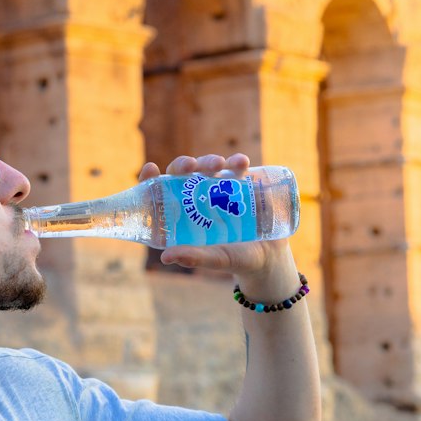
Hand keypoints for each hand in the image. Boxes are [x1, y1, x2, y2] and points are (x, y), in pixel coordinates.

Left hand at [138, 154, 293, 281]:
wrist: (270, 256)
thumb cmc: (237, 260)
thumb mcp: (216, 259)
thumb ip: (195, 257)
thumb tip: (165, 257)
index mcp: (183, 216)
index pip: (160, 194)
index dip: (151, 179)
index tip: (150, 167)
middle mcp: (198, 199)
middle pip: (182, 175)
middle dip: (183, 164)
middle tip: (191, 166)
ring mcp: (219, 189)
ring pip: (207, 167)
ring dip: (209, 161)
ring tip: (220, 164)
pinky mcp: (241, 184)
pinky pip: (236, 167)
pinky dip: (237, 162)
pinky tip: (241, 163)